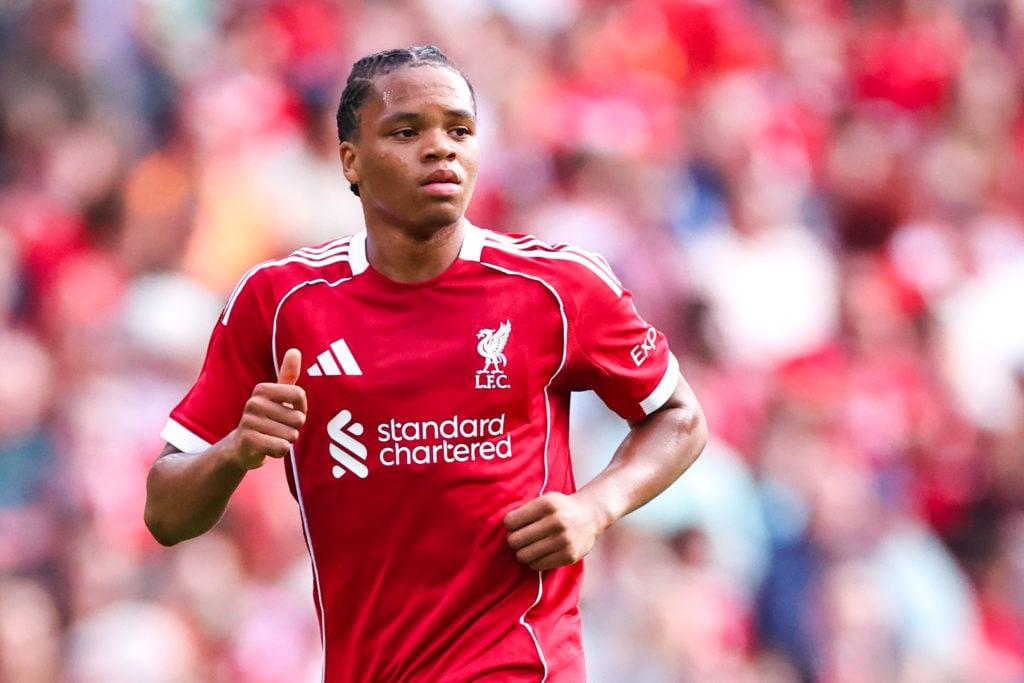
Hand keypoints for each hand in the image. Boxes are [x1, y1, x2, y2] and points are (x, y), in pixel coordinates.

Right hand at [228, 348, 306, 469]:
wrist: (242, 447)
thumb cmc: (267, 419)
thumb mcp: (277, 396)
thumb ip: (288, 375)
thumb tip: (295, 350)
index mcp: (263, 389)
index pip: (300, 395)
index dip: (301, 408)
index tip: (289, 411)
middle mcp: (254, 403)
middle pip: (298, 418)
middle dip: (294, 428)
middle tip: (278, 429)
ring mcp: (249, 422)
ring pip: (291, 435)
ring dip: (287, 440)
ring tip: (272, 437)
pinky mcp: (249, 441)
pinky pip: (282, 448)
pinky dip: (280, 451)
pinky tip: (268, 448)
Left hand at [502, 492, 606, 570]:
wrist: (591, 515)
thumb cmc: (561, 507)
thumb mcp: (546, 499)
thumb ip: (526, 510)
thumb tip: (504, 529)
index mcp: (547, 505)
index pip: (511, 521)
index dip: (509, 525)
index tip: (514, 525)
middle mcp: (556, 522)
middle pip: (515, 540)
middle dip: (513, 540)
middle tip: (519, 539)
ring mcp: (563, 540)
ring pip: (524, 555)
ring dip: (522, 553)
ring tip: (527, 547)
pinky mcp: (568, 556)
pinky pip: (538, 565)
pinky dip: (533, 561)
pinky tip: (538, 554)